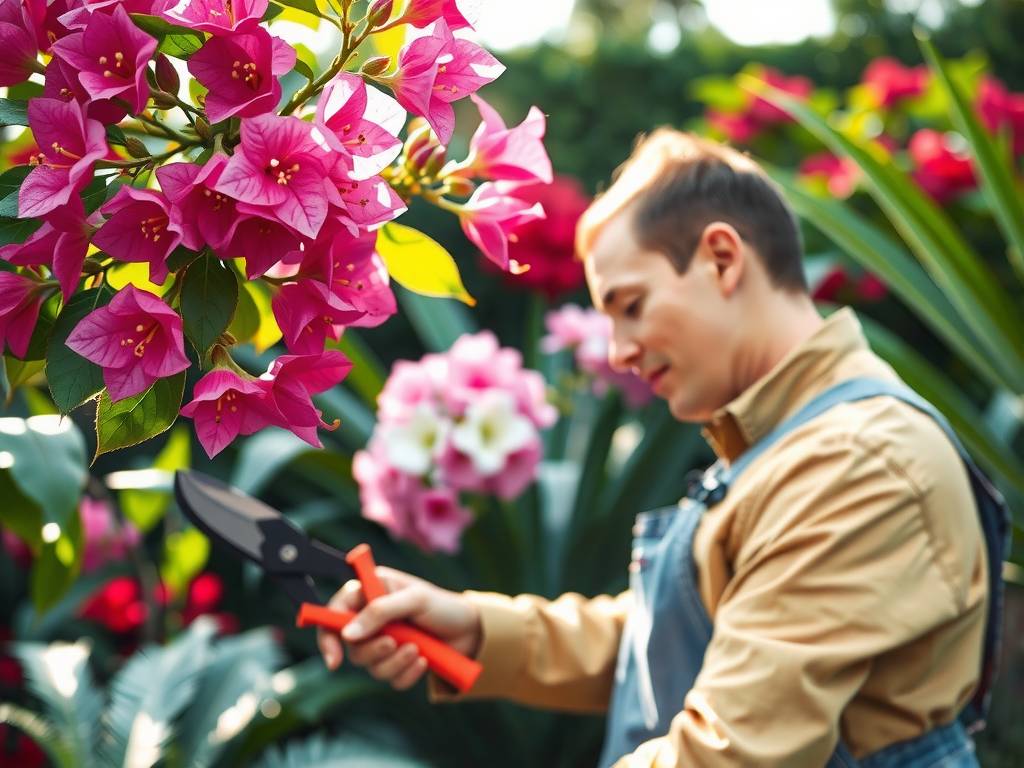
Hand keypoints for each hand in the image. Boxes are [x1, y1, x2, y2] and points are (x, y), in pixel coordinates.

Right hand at [317, 566, 481, 690]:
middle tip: (393, 643)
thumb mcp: (414, 599)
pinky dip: (405, 673)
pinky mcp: (396, 662)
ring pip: (370, 665)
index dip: (327, 635)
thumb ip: (380, 611)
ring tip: (417, 650)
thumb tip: (348, 633)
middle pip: (351, 646)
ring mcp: (383, 641)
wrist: (471, 630)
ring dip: (393, 662)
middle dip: (372, 650)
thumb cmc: (442, 606)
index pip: (334, 612)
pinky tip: (423, 661)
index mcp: (370, 592)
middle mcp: (371, 617)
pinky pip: (390, 678)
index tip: (334, 658)